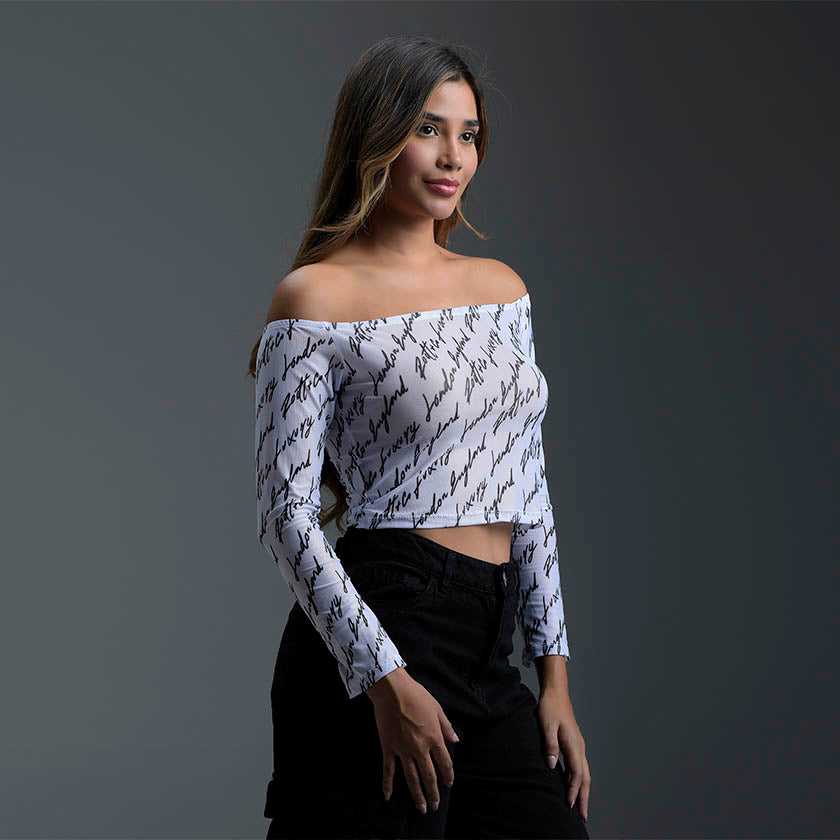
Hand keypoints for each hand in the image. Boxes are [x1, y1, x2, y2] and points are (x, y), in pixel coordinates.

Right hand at [367, 667, 458, 813]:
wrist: (393, 690)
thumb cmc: (416, 695)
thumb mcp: (437, 708)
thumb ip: (446, 726)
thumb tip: (455, 740)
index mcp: (434, 737)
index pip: (444, 763)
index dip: (448, 775)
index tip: (449, 784)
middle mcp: (420, 748)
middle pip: (429, 776)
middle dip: (433, 793)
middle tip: (435, 806)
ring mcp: (403, 750)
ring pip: (412, 778)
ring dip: (417, 794)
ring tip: (421, 808)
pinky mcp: (388, 748)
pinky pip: (388, 770)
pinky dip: (388, 784)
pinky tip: (388, 796)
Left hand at [536, 690, 590, 821]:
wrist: (556, 693)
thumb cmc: (550, 708)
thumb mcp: (546, 725)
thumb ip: (550, 745)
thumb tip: (552, 766)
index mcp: (574, 744)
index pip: (577, 773)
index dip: (573, 790)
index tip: (569, 805)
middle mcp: (579, 747)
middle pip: (585, 777)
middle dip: (584, 797)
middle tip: (582, 816)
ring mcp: (579, 746)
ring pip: (585, 773)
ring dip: (583, 790)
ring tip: (581, 806)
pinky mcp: (575, 744)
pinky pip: (580, 767)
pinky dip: (580, 780)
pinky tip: (573, 784)